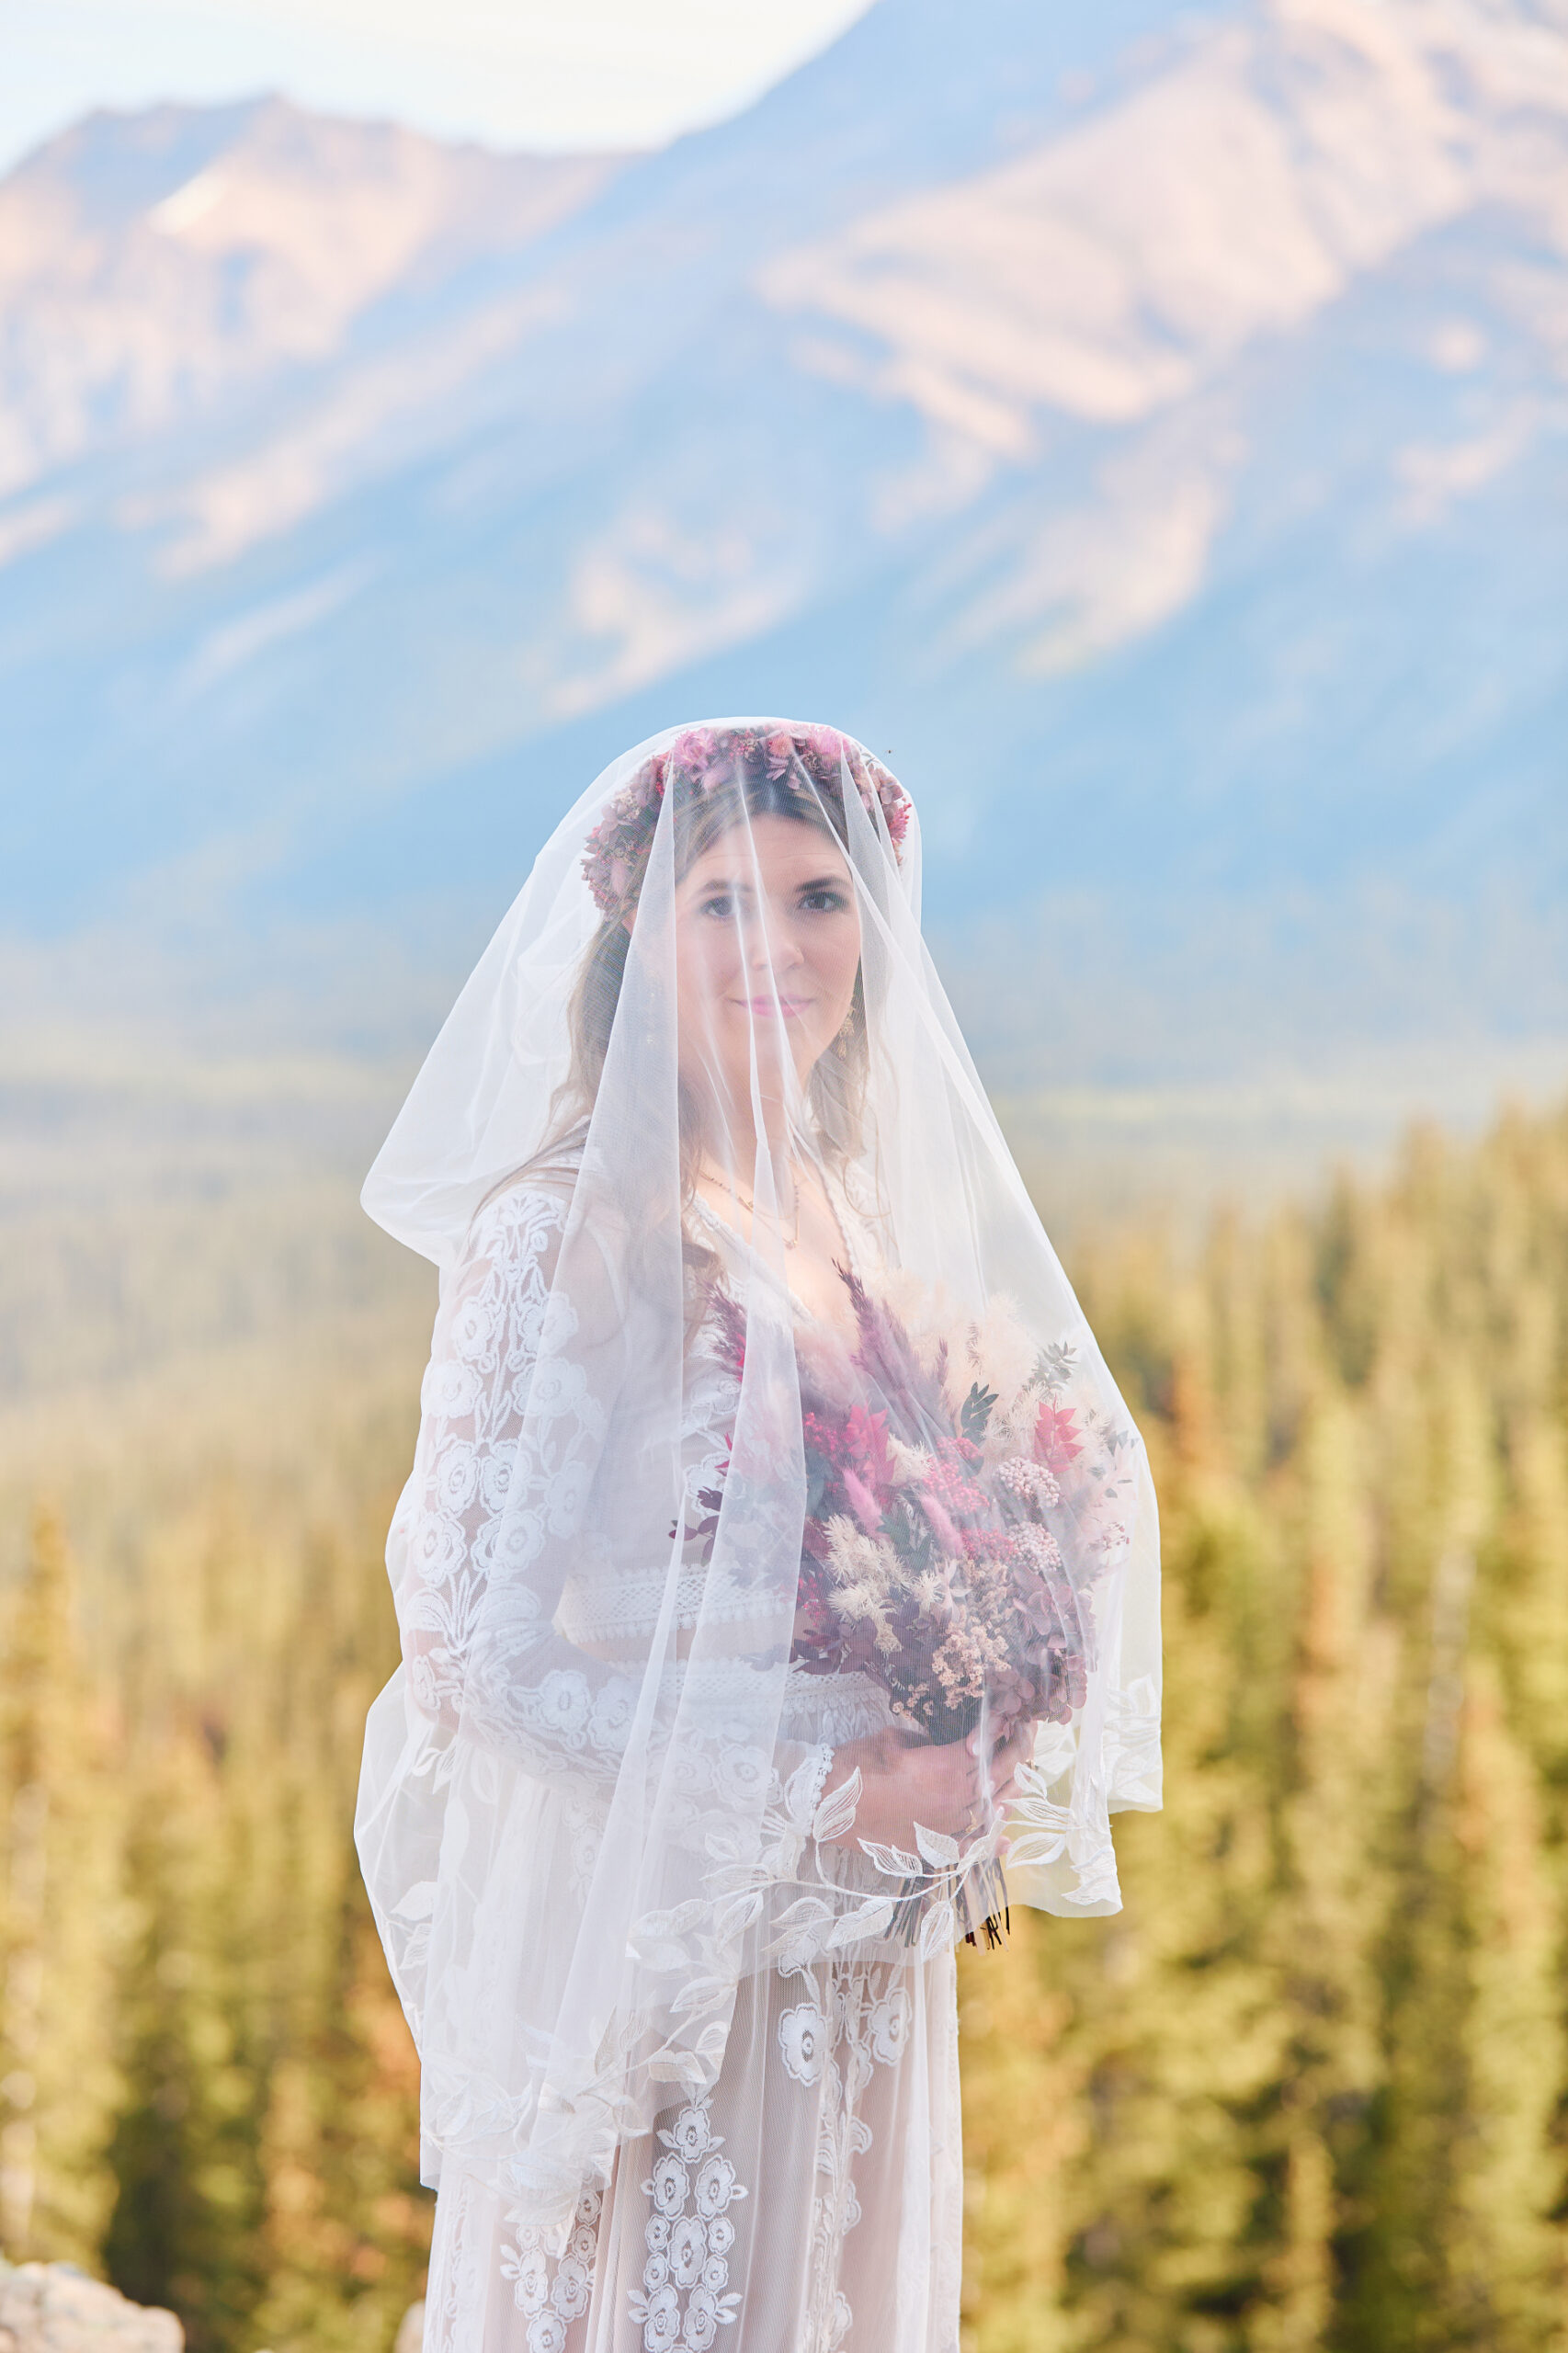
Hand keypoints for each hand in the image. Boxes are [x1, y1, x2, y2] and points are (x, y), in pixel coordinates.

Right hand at [819, 1723, 1033, 1852]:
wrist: (828, 1805)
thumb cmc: (857, 1765)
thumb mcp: (895, 1739)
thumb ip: (928, 1743)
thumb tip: (941, 1747)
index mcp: (946, 1767)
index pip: (987, 1743)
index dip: (999, 1727)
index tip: (1006, 1714)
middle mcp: (955, 1799)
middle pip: (1000, 1774)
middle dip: (1017, 1750)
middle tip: (1024, 1733)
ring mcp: (947, 1827)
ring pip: (993, 1809)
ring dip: (1010, 1789)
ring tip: (1020, 1772)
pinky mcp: (933, 1847)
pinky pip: (970, 1848)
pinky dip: (990, 1843)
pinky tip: (1005, 1840)